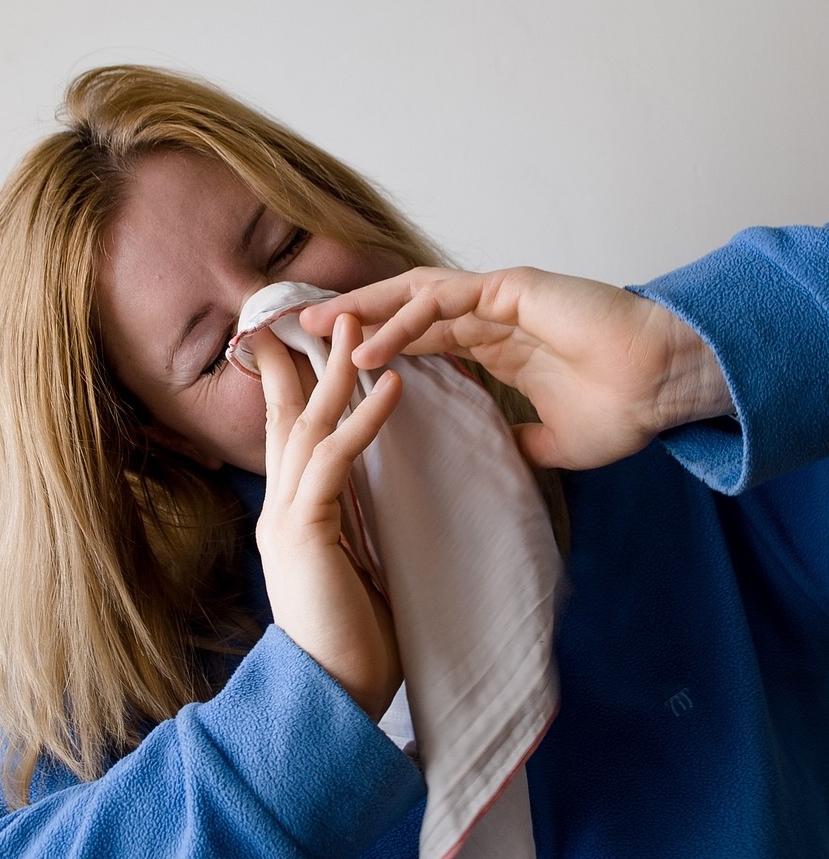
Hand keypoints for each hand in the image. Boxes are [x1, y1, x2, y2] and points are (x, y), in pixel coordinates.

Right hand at [253, 314, 402, 719]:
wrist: (333, 693)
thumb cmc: (351, 632)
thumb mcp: (351, 560)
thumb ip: (350, 517)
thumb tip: (371, 484)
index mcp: (291, 510)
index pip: (289, 429)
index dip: (296, 377)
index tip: (312, 336)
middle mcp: (280, 504)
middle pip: (288, 413)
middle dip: (306, 357)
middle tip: (329, 308)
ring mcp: (287, 516)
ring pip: (307, 426)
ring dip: (335, 372)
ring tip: (359, 327)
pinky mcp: (306, 532)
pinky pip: (336, 463)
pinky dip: (364, 421)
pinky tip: (391, 388)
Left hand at [301, 267, 733, 469]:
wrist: (668, 387)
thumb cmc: (624, 407)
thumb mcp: (556, 439)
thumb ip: (523, 439)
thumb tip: (506, 453)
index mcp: (494, 344)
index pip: (420, 338)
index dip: (377, 345)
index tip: (333, 363)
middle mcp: (489, 316)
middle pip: (404, 310)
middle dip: (354, 319)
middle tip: (304, 335)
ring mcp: (499, 300)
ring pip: (414, 297)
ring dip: (363, 313)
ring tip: (317, 331)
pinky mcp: (513, 291)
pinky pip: (445, 302)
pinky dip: (404, 322)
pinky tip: (368, 347)